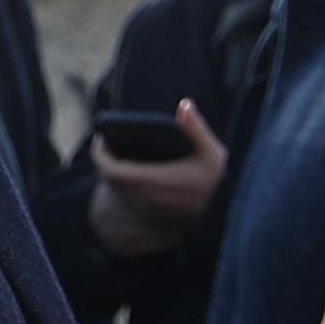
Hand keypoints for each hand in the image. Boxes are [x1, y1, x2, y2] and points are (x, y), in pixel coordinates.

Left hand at [86, 103, 229, 259]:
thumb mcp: (212, 154)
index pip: (108, 169)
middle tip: (108, 145)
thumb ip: (196, 129)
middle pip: (109, 180)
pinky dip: (124, 185)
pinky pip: (127, 199)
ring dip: (114, 174)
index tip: (102, 138)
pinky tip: (135, 172)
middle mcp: (142, 198)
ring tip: (119, 155)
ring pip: (117, 191)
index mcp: (150, 181)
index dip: (99, 153)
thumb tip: (184, 105)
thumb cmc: (216, 185)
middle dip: (105, 161)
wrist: (225, 218)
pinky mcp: (150, 217)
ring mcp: (145, 210)